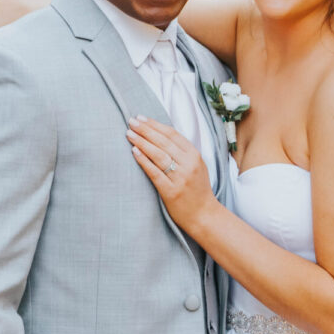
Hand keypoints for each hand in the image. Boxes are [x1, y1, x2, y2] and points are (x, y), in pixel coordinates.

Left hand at [127, 116, 215, 231]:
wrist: (204, 215)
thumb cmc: (197, 190)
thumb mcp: (197, 166)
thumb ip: (183, 152)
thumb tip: (161, 135)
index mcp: (195, 155)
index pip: (172, 134)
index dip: (156, 125)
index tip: (142, 118)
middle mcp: (188, 164)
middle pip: (163, 142)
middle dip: (145, 130)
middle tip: (131, 121)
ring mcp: (180, 178)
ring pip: (158, 154)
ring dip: (142, 142)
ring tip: (129, 134)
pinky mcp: (171, 191)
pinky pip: (154, 172)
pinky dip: (144, 160)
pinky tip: (134, 151)